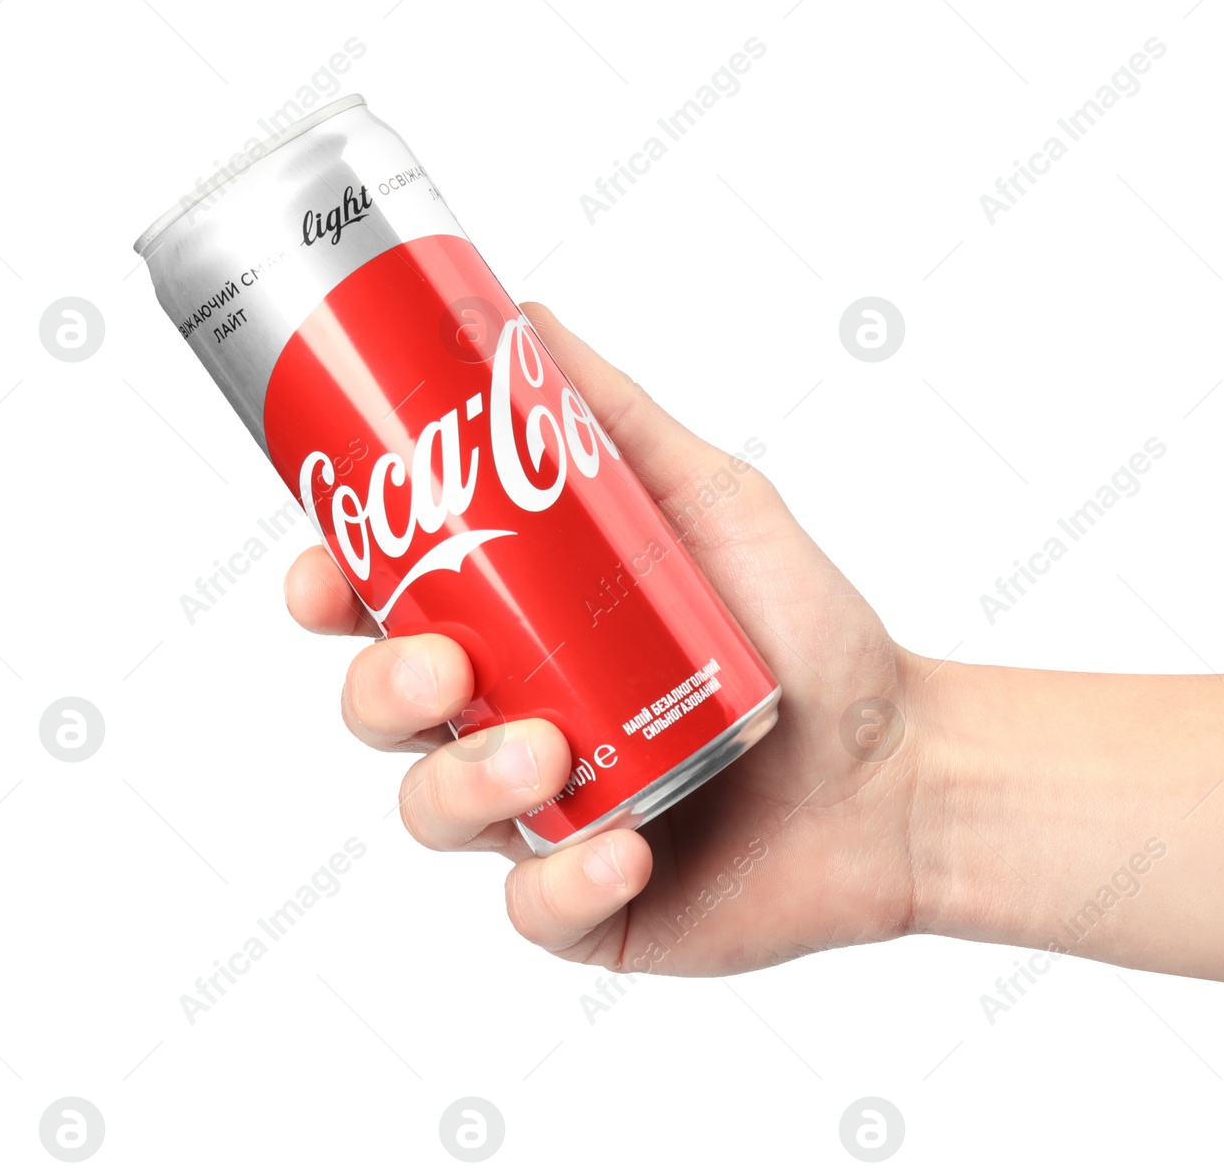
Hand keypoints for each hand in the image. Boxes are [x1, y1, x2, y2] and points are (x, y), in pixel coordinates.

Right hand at [284, 301, 938, 974]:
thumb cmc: (805, 630)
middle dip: (381, 688)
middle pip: (382, 708)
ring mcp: (541, 815)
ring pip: (433, 811)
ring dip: (466, 784)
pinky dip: (563, 881)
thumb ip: (617, 419)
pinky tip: (624, 847)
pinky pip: (531, 907)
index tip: (323, 571)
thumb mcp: (712, 502)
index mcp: (518, 627)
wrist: (900, 765)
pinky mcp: (584, 901)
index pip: (381, 607)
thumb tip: (523, 316)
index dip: (326, 592)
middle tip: (441, 667)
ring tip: (545, 754)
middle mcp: (510, 717)